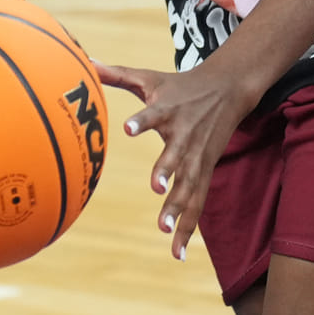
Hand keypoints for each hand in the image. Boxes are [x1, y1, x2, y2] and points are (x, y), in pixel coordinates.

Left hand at [97, 59, 259, 261]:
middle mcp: (184, 135)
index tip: (128, 128)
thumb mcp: (149, 77)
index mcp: (168, 110)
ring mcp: (197, 156)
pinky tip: (176, 253)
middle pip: (176, 155)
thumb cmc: (179, 85)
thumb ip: (117, 74)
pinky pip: (197, 202)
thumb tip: (85, 61)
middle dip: (167, 171)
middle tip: (156, 188)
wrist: (227, 89)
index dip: (141, 120)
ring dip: (178, 207)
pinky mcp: (205, 171)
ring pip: (189, 184)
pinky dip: (188, 227)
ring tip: (163, 230)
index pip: (153, 114)